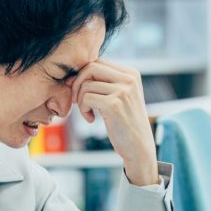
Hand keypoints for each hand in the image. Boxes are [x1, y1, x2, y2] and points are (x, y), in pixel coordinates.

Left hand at [72, 59, 158, 185]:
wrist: (139, 148)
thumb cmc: (125, 124)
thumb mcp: (119, 98)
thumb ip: (102, 83)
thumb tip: (71, 76)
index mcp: (131, 74)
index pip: (98, 62)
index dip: (83, 76)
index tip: (80, 93)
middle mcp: (129, 79)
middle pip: (90, 67)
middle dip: (77, 84)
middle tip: (77, 101)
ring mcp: (123, 91)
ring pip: (86, 85)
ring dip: (80, 101)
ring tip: (88, 114)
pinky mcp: (114, 104)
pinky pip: (86, 98)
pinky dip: (83, 110)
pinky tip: (91, 120)